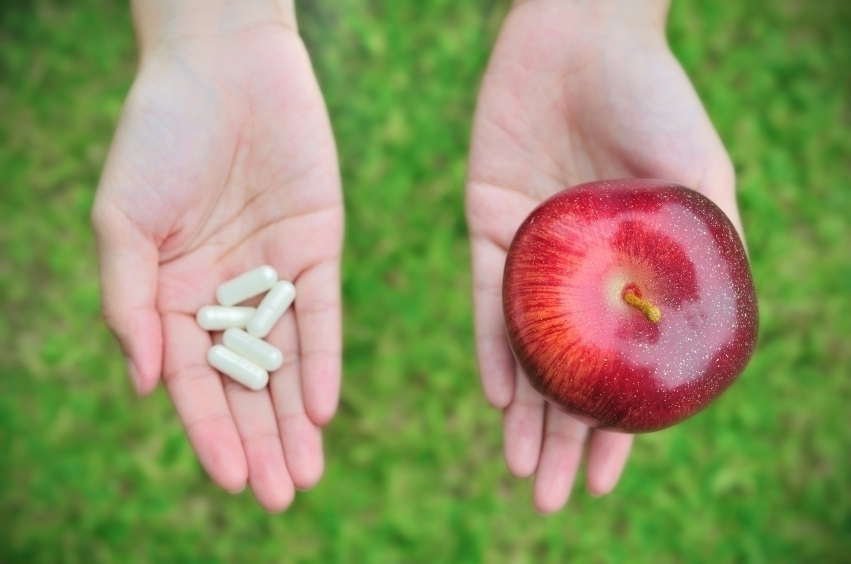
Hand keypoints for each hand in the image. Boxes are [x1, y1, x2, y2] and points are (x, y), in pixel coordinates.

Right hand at [91, 7, 341, 511]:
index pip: (193, 382)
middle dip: (263, 440)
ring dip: (298, 418)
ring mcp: (274, 274)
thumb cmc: (157, 138)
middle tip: (285, 495)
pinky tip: (325, 406)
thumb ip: (131, 304)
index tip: (234, 479)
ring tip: (310, 472)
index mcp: (171, 295)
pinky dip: (323, 358)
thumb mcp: (122, 223)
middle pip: (247, 384)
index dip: (210, 432)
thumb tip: (145, 386)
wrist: (220, 68)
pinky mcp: (317, 248)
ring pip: (289, 361)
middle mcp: (225, 294)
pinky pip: (322, 314)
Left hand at [466, 0, 738, 512]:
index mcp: (629, 272)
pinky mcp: (486, 222)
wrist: (586, 31)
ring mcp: (531, 253)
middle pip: (565, 372)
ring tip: (522, 468)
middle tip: (549, 498)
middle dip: (560, 438)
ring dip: (523, 412)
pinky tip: (497, 396)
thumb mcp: (701, 182)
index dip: (616, 429)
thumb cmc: (656, 99)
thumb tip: (713, 341)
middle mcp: (577, 274)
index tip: (607, 480)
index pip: (620, 368)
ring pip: (523, 348)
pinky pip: (486, 297)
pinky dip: (491, 346)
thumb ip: (706, 255)